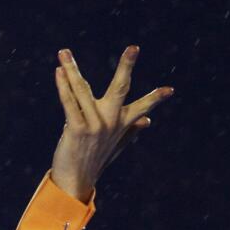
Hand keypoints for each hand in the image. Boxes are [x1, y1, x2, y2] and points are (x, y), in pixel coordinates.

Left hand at [50, 45, 173, 201]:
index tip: (170, 90)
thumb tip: (149, 120)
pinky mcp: (77, 129)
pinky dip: (63, 86)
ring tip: (64, 52)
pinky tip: (58, 71)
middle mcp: (110, 122)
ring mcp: (94, 125)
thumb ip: (131, 130)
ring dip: (72, 69)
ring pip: (83, 90)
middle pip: (120, 88)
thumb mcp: (116, 145)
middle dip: (127, 67)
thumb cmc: (94, 161)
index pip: (142, 107)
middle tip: (134, 48)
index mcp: (121, 125)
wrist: (75, 181)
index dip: (155, 98)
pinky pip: (69, 102)